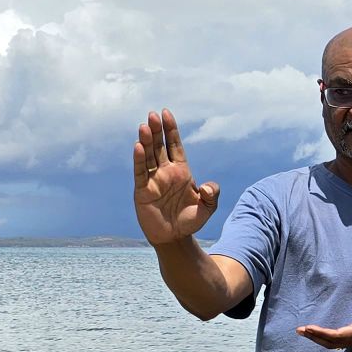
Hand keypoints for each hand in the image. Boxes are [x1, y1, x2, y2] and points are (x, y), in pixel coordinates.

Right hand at [133, 108, 219, 245]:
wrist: (175, 238)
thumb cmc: (190, 220)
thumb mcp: (208, 208)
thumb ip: (213, 194)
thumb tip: (207, 187)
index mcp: (181, 171)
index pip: (175, 145)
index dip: (171, 130)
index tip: (166, 113)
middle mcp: (165, 172)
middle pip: (159, 146)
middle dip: (157, 130)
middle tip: (153, 114)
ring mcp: (153, 180)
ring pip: (148, 156)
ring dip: (146, 141)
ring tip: (145, 126)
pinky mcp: (142, 190)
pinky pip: (140, 172)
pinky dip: (139, 159)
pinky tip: (138, 146)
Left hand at [297, 309, 351, 351]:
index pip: (338, 335)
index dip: (322, 332)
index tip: (309, 328)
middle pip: (330, 341)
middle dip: (314, 336)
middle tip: (299, 330)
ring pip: (332, 344)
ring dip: (317, 338)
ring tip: (304, 332)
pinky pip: (337, 343)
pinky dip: (326, 340)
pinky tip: (319, 336)